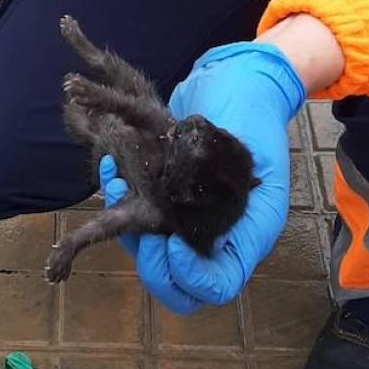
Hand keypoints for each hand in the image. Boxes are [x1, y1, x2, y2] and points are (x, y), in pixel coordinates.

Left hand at [102, 43, 305, 314]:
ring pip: (153, 254)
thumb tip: (190, 227)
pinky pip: (138, 221)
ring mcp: (190, 220)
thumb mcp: (256, 154)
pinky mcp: (166, 201)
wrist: (244, 84)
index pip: (217, 285)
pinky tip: (112, 171)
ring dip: (131, 236)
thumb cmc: (255, 117)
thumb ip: (236, 192)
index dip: (191, 278)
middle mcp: (216, 236)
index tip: (171, 245)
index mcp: (248, 233)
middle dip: (153, 265)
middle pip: (179, 283)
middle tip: (144, 236)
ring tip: (121, 191)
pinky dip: (119, 206)